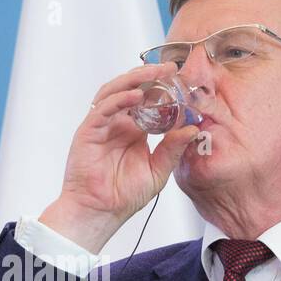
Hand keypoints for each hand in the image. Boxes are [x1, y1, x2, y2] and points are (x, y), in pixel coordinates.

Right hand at [39, 63, 201, 252]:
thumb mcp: (158, 171)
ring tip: (154, 73)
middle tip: (171, 68)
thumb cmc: (124, 196)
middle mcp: (117, 123)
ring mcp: (102, 125)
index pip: (148, 101)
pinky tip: (136, 95)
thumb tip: (192, 129)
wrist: (101, 212)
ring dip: (134, 79)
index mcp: (134, 131)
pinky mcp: (89, 131)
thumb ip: (173, 149)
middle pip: (131, 89)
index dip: (163, 89)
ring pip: (115, 91)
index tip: (183, 81)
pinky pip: (103, 108)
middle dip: (150, 76)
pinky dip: (119, 98)